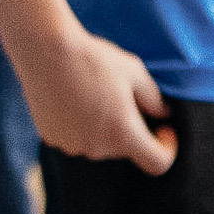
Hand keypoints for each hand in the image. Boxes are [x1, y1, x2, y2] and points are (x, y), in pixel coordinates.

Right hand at [12, 27, 176, 174]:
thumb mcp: (134, 71)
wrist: (45, 50)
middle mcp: (97, 147)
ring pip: (99, 143)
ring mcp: (71, 145)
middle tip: (122, 96)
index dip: (168, 148)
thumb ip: (154, 99)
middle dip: (131, 128)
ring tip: (94, 93)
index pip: (158, 163)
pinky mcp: (51, 137)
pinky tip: (74, 98)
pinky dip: (80, 125)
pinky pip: (75, 137)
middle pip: (125, 148)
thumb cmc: (93, 58)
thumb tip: (163, 114)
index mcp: (123, 133)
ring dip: (104, 127)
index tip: (163, 128)